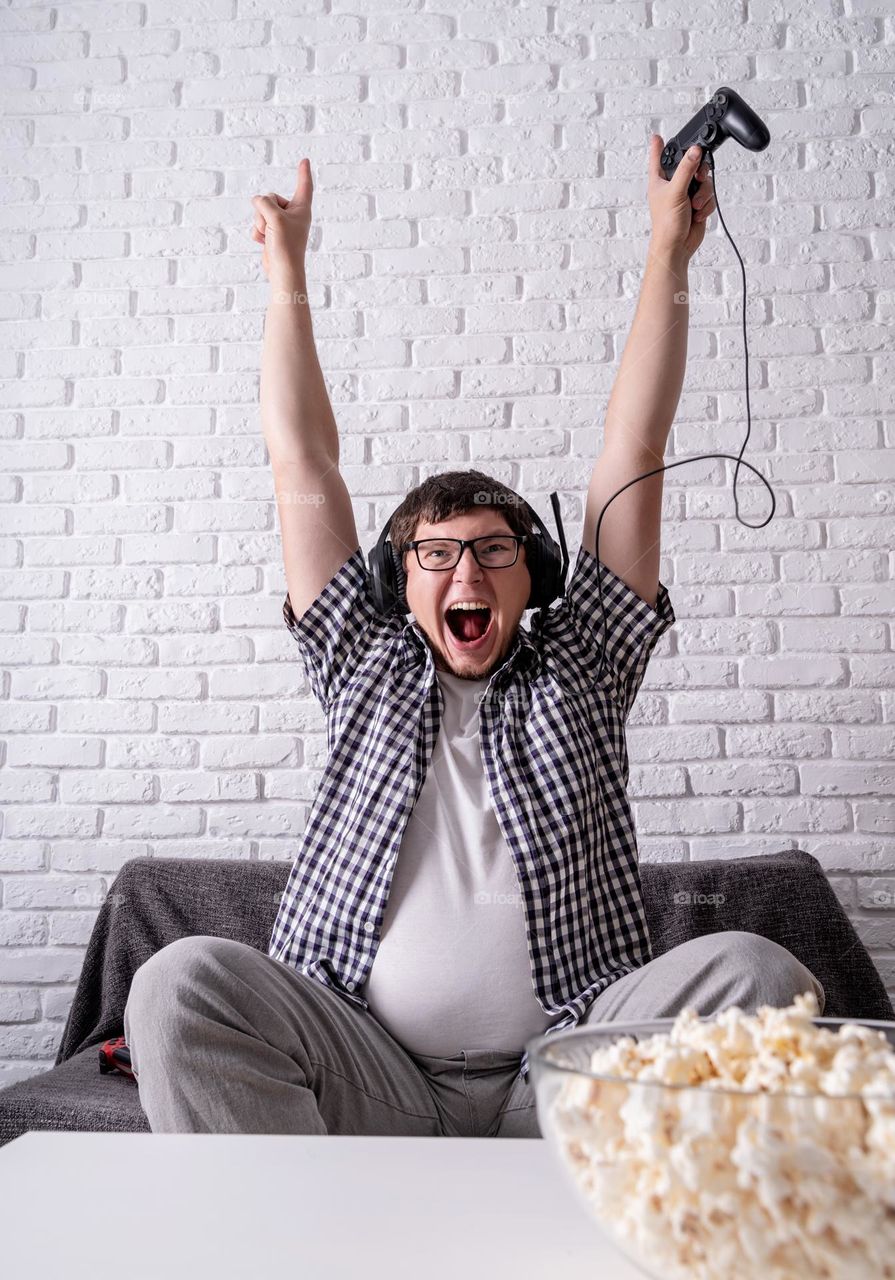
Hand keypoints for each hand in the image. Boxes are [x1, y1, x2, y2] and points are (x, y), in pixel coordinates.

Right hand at [250, 158, 313, 286]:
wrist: (282, 271)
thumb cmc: (286, 246)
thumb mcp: (275, 217)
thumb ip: (264, 202)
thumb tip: (257, 201)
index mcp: (301, 208)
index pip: (304, 186)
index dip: (303, 172)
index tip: (304, 160)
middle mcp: (292, 214)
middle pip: (270, 197)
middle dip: (265, 210)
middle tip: (273, 227)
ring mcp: (281, 224)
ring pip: (261, 211)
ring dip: (260, 223)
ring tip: (270, 236)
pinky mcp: (272, 233)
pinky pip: (258, 224)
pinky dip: (258, 233)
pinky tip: (265, 242)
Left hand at [647, 135, 716, 259]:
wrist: (677, 247)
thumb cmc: (667, 224)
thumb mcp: (676, 192)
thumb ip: (686, 169)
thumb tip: (695, 151)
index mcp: (660, 180)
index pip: (659, 157)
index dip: (658, 146)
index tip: (657, 135)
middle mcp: (673, 184)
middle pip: (692, 164)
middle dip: (699, 173)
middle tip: (698, 178)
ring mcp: (686, 194)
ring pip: (704, 181)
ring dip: (703, 194)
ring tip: (694, 206)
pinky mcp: (698, 204)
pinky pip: (709, 195)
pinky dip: (706, 204)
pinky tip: (698, 214)